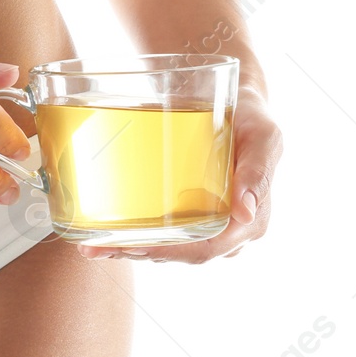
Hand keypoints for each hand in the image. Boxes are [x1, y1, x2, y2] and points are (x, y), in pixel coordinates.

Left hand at [79, 83, 280, 262]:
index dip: (169, 252)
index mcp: (251, 221)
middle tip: (98, 247)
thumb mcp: (263, 137)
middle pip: (181, 252)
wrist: (239, 104)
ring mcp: (210, 226)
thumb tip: (245, 213)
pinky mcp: (193, 215)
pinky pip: (166, 232)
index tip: (134, 246)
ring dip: (131, 250)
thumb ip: (258, 170)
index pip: (206, 248)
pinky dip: (136, 236)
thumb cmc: (253, 118)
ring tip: (92, 246)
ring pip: (170, 247)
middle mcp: (230, 231)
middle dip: (139, 253)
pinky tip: (105, 236)